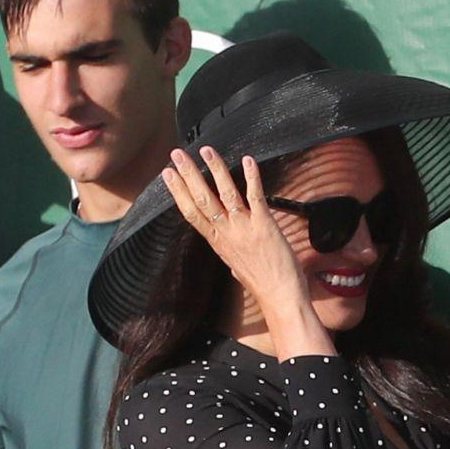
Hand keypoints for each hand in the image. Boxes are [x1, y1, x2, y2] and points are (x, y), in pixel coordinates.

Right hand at [163, 147, 322, 351]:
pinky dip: (251, 177)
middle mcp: (227, 233)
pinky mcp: (264, 226)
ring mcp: (244, 228)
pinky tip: (247, 160)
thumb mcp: (239, 270)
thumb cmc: (264, 286)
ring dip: (215, 169)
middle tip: (176, 154)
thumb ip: (233, 256)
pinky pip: (255, 197)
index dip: (178, 192)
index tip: (168, 175)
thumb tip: (231, 258)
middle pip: (202, 199)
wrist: (281, 298)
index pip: (191, 213)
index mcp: (218, 243)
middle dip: (188, 174)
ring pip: (225, 193)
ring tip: (206, 150)